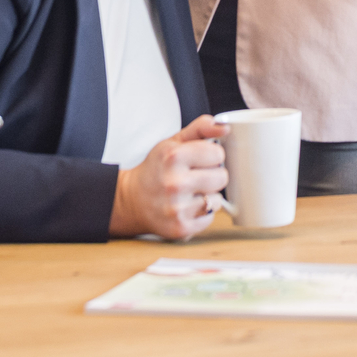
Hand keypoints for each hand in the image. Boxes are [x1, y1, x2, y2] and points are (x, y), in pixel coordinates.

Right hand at [109, 115, 229, 240]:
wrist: (131, 200)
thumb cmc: (157, 168)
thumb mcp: (174, 142)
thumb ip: (200, 128)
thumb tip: (225, 128)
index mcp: (173, 157)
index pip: (218, 153)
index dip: (211, 155)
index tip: (199, 159)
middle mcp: (175, 183)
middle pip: (222, 177)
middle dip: (212, 175)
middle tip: (194, 176)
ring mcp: (177, 208)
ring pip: (218, 200)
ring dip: (208, 196)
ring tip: (190, 193)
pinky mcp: (180, 228)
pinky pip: (211, 218)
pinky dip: (203, 213)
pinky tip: (187, 207)